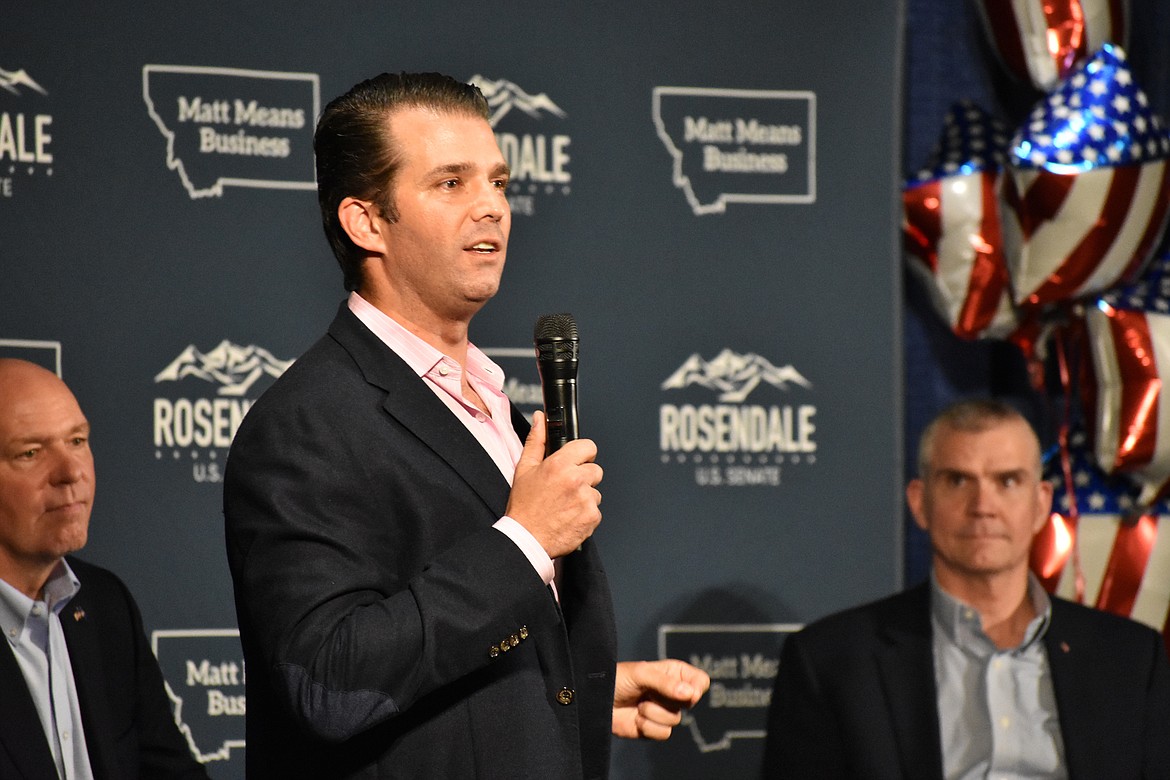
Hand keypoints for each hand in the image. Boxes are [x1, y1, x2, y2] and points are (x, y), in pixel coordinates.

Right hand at [506, 411, 602, 557]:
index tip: (576, 462)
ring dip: (584, 498)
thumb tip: (540, 418)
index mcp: (560, 465)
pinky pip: (595, 511)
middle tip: (565, 488)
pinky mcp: (592, 518)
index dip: (582, 455)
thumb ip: (537, 440)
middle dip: (584, 478)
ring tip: (564, 506)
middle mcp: (576, 480)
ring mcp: (586, 500)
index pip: (589, 446)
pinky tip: (569, 517)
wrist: (526, 539)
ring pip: (595, 492)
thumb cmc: (524, 506)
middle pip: (595, 470)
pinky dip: (585, 515)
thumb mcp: (524, 469)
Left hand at [611, 659, 710, 739]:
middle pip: (690, 702)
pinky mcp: (655, 729)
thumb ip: (665, 683)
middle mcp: (673, 692)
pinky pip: (664, 733)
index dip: (695, 688)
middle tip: (649, 692)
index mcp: (674, 673)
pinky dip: (647, 727)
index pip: (700, 681)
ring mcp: (664, 711)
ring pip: (675, 720)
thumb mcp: (641, 674)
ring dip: (652, 713)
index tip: (684, 690)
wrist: (598, 700)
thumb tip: (690, 693)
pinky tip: (636, 718)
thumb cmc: (618, 679)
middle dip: (666, 699)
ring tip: (638, 704)